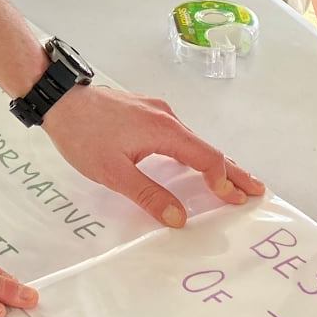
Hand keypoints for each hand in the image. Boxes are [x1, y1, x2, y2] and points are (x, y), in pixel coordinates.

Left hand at [43, 84, 264, 224]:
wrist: (60, 99)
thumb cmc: (84, 136)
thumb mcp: (114, 173)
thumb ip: (148, 194)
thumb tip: (179, 217)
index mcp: (165, 130)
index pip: (207, 157)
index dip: (223, 180)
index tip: (235, 200)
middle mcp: (167, 116)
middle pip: (207, 147)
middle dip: (232, 170)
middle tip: (256, 189)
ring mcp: (157, 111)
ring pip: (194, 140)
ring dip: (214, 162)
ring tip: (231, 181)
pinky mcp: (146, 112)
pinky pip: (180, 135)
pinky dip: (195, 151)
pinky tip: (194, 162)